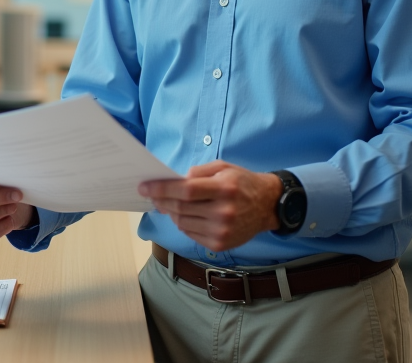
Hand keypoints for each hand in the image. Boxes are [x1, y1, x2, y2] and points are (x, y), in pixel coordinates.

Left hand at [139, 161, 281, 251]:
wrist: (267, 206)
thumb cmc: (242, 183)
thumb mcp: (223, 167)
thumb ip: (198, 172)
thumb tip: (173, 181)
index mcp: (225, 188)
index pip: (186, 190)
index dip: (162, 189)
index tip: (145, 187)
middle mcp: (224, 211)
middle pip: (181, 207)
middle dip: (161, 200)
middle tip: (151, 195)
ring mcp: (222, 230)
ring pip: (182, 222)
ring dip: (171, 212)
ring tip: (170, 203)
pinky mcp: (219, 244)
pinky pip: (190, 233)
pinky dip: (183, 223)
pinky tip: (186, 215)